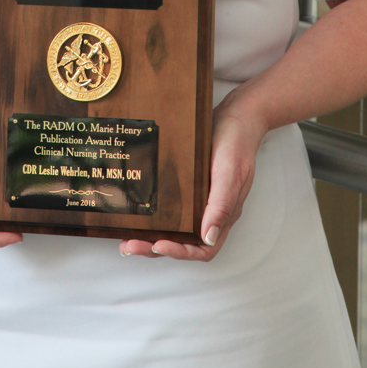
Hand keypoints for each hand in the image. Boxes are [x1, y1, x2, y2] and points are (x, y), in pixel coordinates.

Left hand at [118, 99, 266, 260]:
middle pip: (184, 242)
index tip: (158, 246)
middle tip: (130, 245)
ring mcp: (200, 198)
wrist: (236, 114)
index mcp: (224, 214)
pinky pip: (174, 206)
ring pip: (176, 227)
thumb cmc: (237, 142)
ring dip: (153, 236)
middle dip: (156, 248)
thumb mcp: (230, 173)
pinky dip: (158, 214)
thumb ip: (221, 206)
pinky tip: (143, 211)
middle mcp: (211, 210)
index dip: (181, 253)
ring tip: (129, 236)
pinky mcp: (191, 185)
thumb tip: (209, 237)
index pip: (203, 248)